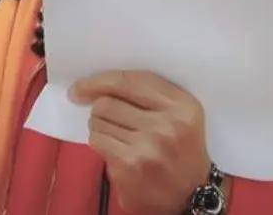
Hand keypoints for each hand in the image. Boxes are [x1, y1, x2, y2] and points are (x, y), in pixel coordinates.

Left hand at [70, 70, 211, 214]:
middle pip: (108, 102)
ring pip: (98, 122)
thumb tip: (97, 87)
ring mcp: (146, 147)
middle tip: (107, 116)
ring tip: (116, 134)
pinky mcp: (129, 167)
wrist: (191, 191)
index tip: (81, 86)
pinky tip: (115, 149)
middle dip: (100, 107)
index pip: (129, 81)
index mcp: (180, 105)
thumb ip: (150, 93)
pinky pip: (97, 142)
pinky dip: (101, 143)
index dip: (99, 81)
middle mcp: (165, 125)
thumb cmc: (181, 145)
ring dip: (100, 126)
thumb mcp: (181, 111)